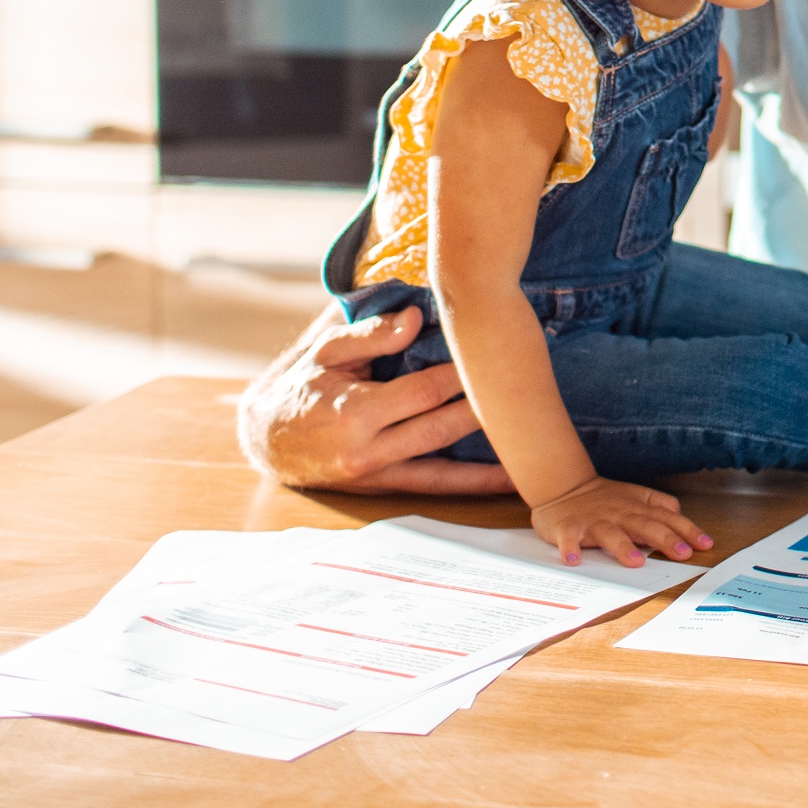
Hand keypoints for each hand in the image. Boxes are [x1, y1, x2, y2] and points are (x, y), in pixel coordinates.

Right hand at [235, 304, 515, 494]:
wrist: (268, 440)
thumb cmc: (303, 386)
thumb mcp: (326, 352)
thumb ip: (370, 335)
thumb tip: (416, 318)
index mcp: (355, 412)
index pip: (424, 389)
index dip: (464, 371)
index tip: (499, 349)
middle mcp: (370, 452)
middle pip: (443, 426)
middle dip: (487, 405)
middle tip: (532, 383)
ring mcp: (380, 477)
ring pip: (447, 466)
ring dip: (493, 456)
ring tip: (539, 443)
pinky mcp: (387, 490)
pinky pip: (437, 487)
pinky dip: (475, 484)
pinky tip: (511, 480)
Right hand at [529, 476, 713, 567]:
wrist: (563, 486)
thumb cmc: (604, 497)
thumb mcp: (636, 496)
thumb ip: (659, 505)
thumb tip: (681, 515)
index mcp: (637, 508)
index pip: (668, 518)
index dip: (687, 530)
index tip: (705, 544)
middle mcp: (619, 514)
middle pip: (645, 526)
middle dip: (665, 539)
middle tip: (682, 553)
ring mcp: (594, 521)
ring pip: (611, 534)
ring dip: (623, 547)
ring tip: (635, 562)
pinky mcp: (568, 528)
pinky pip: (569, 539)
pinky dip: (570, 549)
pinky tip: (574, 560)